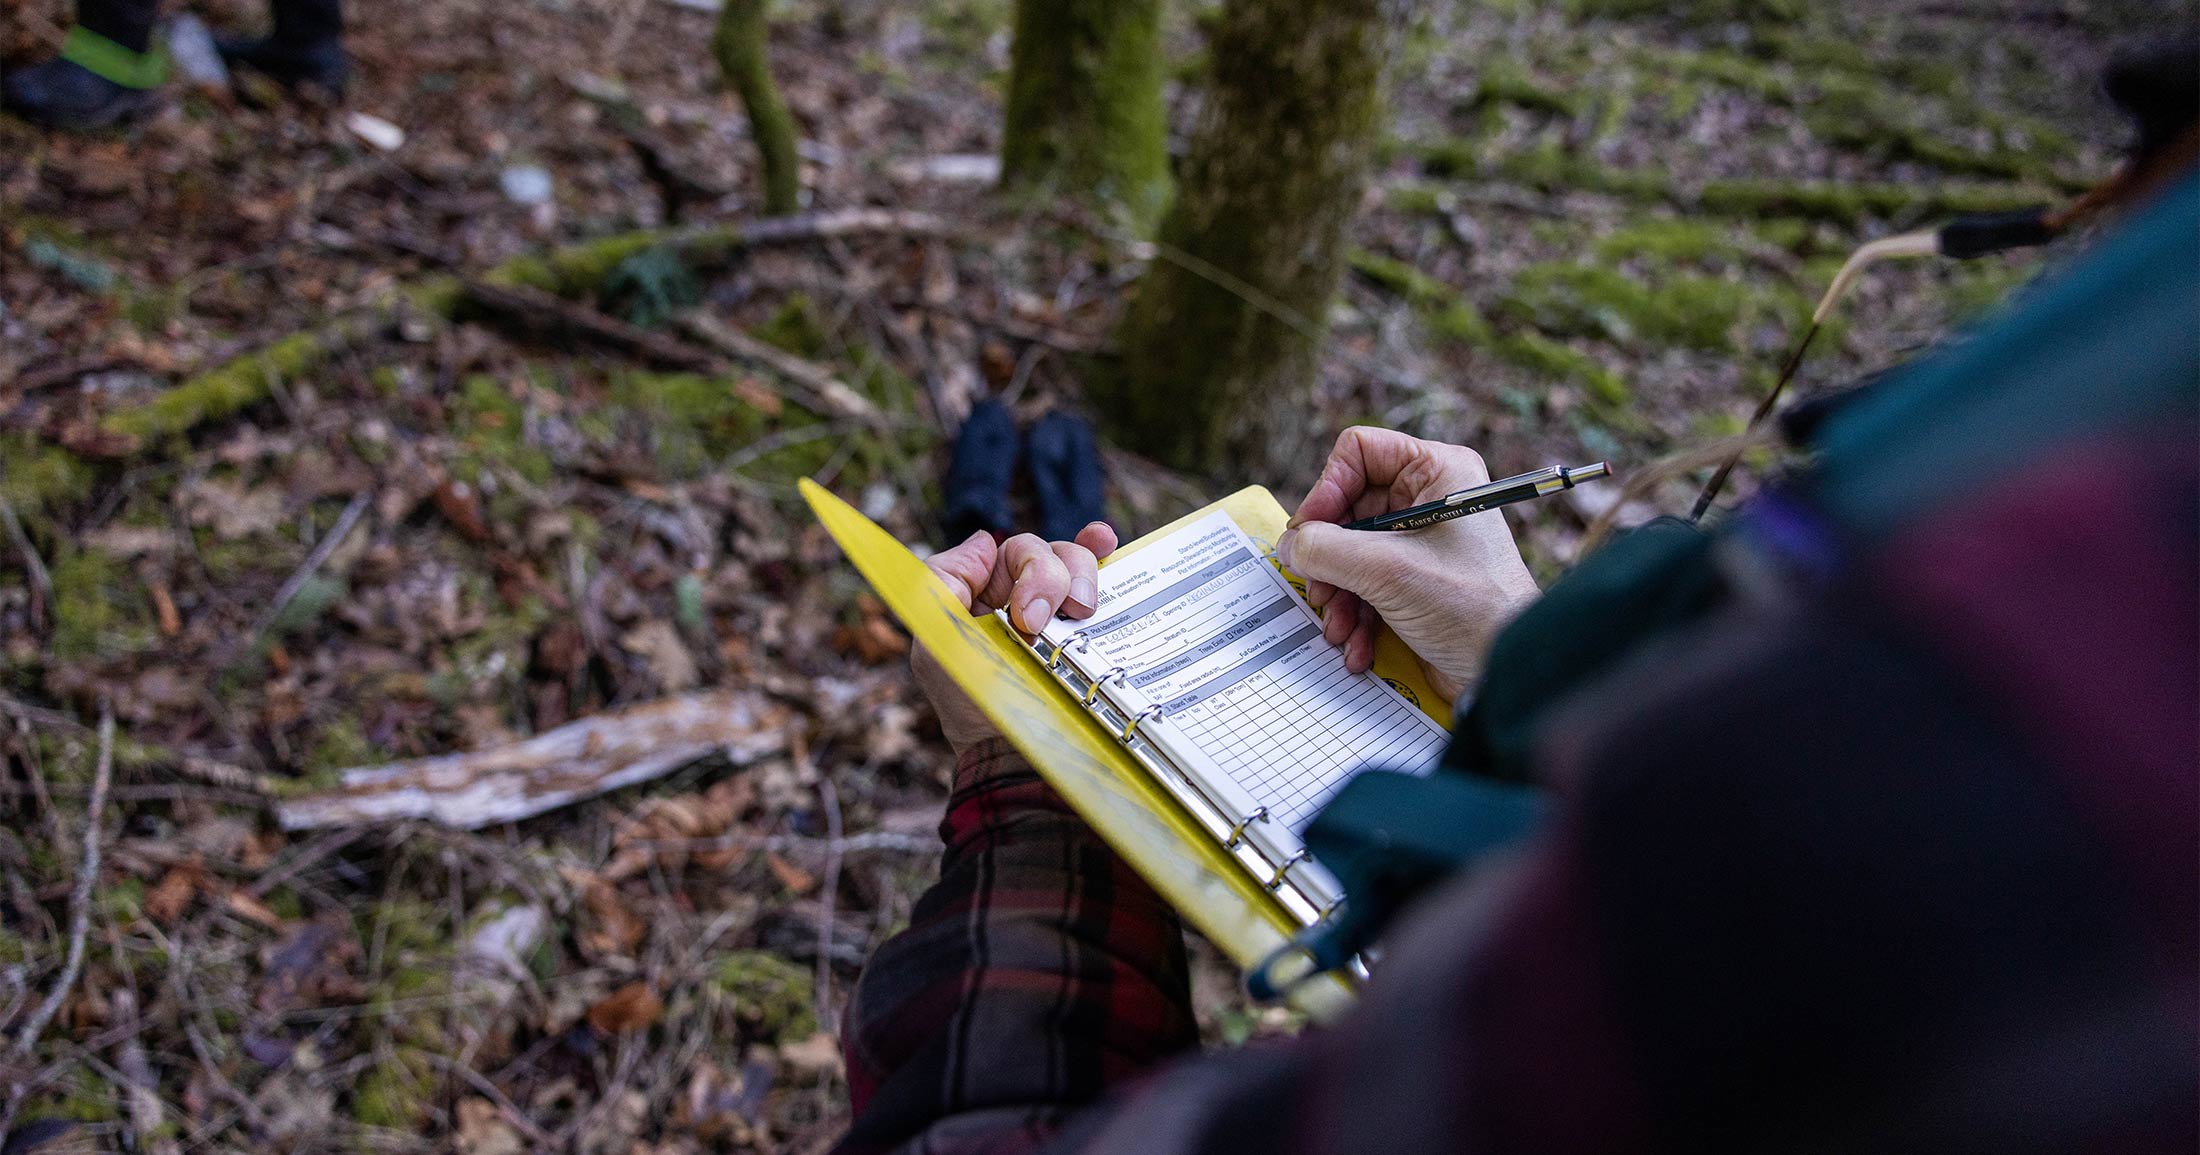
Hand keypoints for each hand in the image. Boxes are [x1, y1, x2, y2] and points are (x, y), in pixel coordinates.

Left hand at [913, 524, 1118, 752]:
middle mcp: (1019, 599)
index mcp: (981, 596)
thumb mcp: (937, 644)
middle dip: (1051, 578)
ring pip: (1075, 562)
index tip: (1026, 614)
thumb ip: (945, 582)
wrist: (1020, 758)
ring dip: (1082, 574)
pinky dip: (1102, 552)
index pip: (1012, 550)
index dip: (1028, 563)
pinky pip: (1101, 579)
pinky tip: (1107, 542)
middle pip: (1047, 552)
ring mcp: (1056, 615)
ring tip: (1082, 612)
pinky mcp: (1086, 633)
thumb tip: (985, 540)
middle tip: (1041, 626)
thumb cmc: (973, 709)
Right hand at [1279, 427, 1539, 699]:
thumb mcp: (1387, 570)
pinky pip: (1366, 583)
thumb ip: (1326, 549)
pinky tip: (1358, 646)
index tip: (1309, 532)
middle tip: (1319, 590)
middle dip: (1329, 557)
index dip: (1327, 488)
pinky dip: (1356, 615)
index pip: (1360, 452)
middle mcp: (1430, 498)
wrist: (1505, 671)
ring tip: (1339, 627)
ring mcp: (1422, 541)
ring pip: (1351, 551)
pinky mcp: (1416, 580)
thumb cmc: (1471, 608)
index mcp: (1437, 471)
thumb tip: (1289, 546)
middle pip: (1348, 507)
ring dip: (1339, 593)